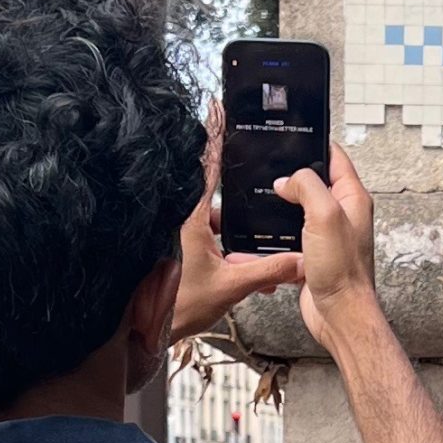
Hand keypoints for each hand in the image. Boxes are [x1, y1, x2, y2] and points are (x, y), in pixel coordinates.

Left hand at [171, 106, 305, 340]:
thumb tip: (299, 261)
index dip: (214, 137)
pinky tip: (244, 273)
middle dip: (241, 218)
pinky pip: (207, 243)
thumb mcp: (231, 286)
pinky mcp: (176, 252)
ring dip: (235, 243)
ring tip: (252, 266)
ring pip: (214, 226)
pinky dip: (225, 254)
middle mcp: (180, 221)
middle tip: (252, 232)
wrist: (143, 334)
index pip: (206, 168)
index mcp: (189, 218)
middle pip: (217, 201)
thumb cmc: (175, 307)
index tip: (216, 107)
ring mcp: (177, 236)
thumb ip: (268, 270)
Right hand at [273, 142, 383, 355]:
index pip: (335, 158)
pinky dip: (273, 237)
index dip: (315, 144)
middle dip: (291, 176)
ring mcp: (326, 235)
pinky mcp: (312, 255)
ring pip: (297, 211)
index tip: (294, 136)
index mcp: (352, 198)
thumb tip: (287, 180)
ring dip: (279, 209)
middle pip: (314, 183)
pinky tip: (257, 238)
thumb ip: (307, 186)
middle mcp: (341, 214)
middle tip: (268, 169)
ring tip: (257, 200)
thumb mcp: (325, 215)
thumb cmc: (342, 270)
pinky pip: (289, 238)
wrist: (338, 314)